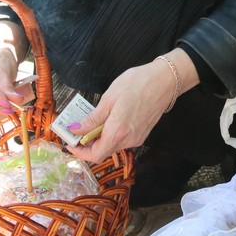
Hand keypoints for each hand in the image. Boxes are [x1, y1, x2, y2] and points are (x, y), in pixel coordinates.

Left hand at [68, 50, 195, 162]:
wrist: (165, 81)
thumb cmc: (136, 84)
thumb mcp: (109, 99)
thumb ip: (92, 119)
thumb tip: (75, 130)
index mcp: (117, 132)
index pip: (95, 155)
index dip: (80, 152)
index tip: (70, 143)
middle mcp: (128, 140)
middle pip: (103, 151)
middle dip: (88, 145)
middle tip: (78, 130)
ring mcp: (137, 138)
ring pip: (113, 146)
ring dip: (100, 139)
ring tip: (92, 122)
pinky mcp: (143, 134)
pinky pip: (123, 140)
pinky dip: (111, 134)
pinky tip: (108, 120)